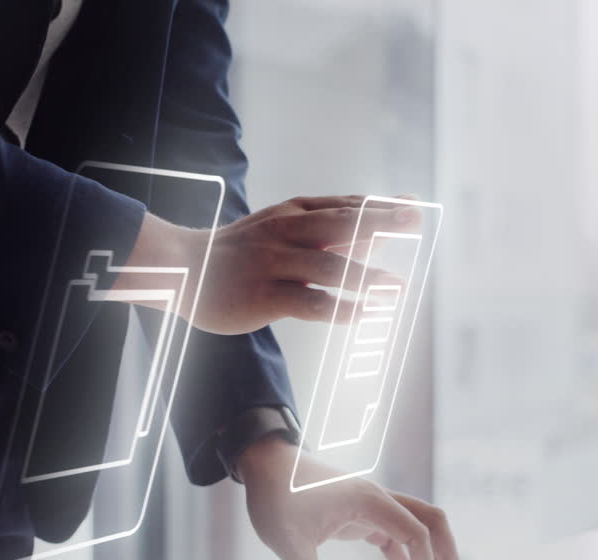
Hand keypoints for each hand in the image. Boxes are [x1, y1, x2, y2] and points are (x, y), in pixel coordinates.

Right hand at [120, 195, 420, 334]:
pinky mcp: (264, 296)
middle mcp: (285, 232)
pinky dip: (340, 310)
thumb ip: (324, 234)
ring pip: (329, 267)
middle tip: (416, 222)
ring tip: (396, 289)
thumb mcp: (279, 231)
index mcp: (291, 213)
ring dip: (367, 278)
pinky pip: (310, 304)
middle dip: (381, 222)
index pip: (344, 205)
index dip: (381, 205)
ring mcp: (273, 264)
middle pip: (341, 224)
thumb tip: (375, 240)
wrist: (181, 270)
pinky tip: (363, 316)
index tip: (415, 205)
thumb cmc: (238, 254)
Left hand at [236, 435, 466, 559]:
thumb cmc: (276, 493)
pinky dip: (408, 553)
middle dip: (446, 552)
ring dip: (432, 551)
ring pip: (416, 524)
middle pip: (429, 520)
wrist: (266, 464)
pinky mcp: (361, 513)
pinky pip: (395, 532)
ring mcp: (371, 504)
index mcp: (367, 500)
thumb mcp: (285, 537)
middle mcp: (377, 498)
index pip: (413, 531)